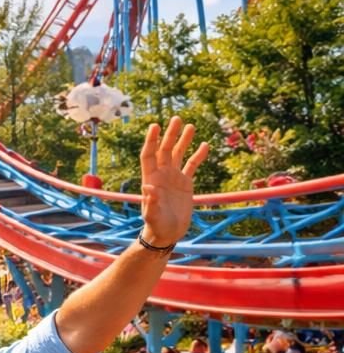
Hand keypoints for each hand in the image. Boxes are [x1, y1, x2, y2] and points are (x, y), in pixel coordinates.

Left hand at [138, 116, 208, 248]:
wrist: (167, 234)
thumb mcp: (153, 216)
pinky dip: (198, 155)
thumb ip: (151, 202)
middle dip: (170, 134)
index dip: (151, 140)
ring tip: (190, 125)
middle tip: (177, 118)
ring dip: (183, 140)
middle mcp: (162, 175)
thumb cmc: (156, 226)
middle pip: (165, 150)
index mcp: (151, 179)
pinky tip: (205, 144)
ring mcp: (173, 177)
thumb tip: (148, 187)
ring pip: (179, 154)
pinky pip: (192, 165)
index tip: (155, 126)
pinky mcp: (185, 183)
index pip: (149, 155)